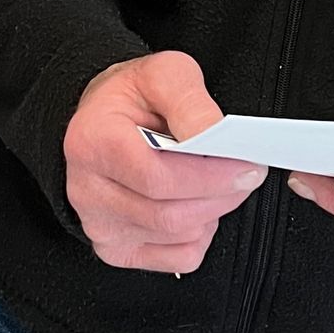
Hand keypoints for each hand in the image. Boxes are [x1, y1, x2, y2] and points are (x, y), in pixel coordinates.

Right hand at [63, 51, 264, 273]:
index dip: (211, 177)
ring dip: (212, 212)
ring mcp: (99, 224)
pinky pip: (177, 258)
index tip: (246, 165)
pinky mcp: (116, 248)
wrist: (104, 117)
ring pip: (177, 237)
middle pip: (170, 215)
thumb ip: (190, 102)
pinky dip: (199, 235)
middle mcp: (87, 190)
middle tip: (246, 173)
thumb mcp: (163, 74)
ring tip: (217, 183)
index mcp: (93, 142)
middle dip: (221, 195)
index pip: (158, 179)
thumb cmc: (132, 97)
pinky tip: (193, 204)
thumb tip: (215, 136)